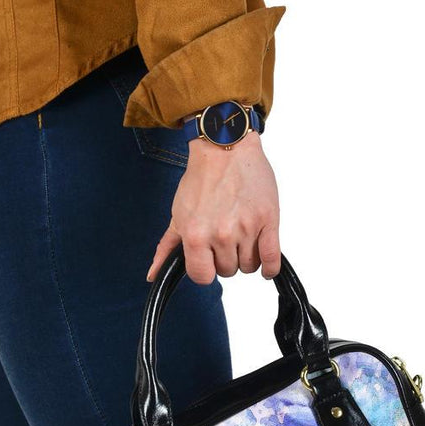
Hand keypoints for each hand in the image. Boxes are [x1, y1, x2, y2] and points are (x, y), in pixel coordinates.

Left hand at [147, 130, 280, 284]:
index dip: (205, 270)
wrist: (225, 149)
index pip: (202, 276)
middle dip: (227, 259)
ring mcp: (246, 228)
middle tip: (226, 238)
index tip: (209, 260)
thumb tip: (153, 274)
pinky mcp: (268, 220)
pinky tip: (264, 263)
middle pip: (228, 271)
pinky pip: (271, 259)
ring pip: (249, 266)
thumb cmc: (202, 179)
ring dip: (246, 257)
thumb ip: (167, 246)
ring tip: (242, 237)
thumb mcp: (178, 214)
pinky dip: (269, 267)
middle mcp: (221, 234)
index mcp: (196, 235)